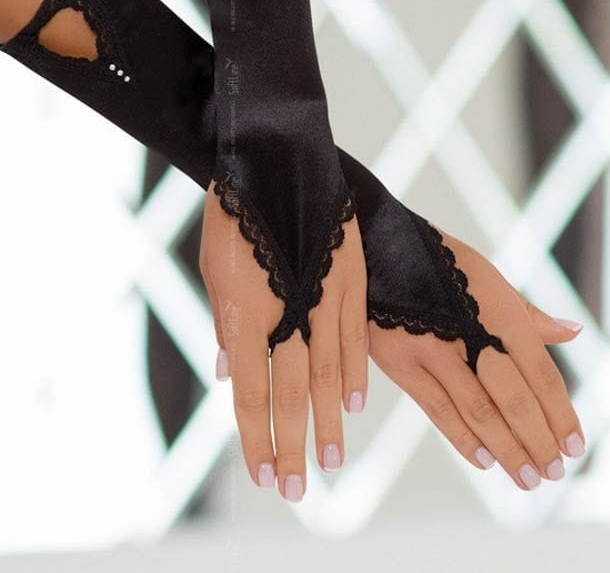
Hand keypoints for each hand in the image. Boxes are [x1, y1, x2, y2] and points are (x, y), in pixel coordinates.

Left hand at [199, 181, 367, 500]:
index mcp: (246, 312)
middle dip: (293, 444)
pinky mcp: (349, 276)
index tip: (264, 475)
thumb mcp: (215, 269)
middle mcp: (288, 311)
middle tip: (298, 489)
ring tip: (333, 460)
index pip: (251, 391)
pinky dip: (355, 370)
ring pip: (329, 371)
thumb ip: (225, 324)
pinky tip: (357, 402)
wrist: (274, 157)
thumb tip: (226, 371)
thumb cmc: (234, 213)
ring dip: (330, 420)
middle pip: (292, 392)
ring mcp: (323, 295)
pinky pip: (355, 334)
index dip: (256, 437)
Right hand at [369, 227, 584, 490]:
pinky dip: (463, 438)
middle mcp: (470, 331)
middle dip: (537, 441)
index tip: (575, 446)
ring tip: (526, 478)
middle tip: (552, 472)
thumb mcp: (487, 277)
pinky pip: (438, 409)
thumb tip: (573, 332)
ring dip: (507, 451)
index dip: (560, 413)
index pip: (540, 373)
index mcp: (498, 309)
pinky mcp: (400, 363)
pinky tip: (484, 460)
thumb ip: (529, 314)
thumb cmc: (440, 262)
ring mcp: (433, 348)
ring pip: (479, 411)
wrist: (376, 246)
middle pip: (514, 399)